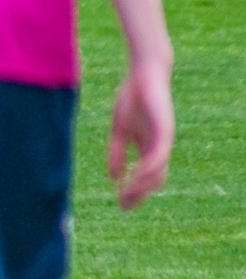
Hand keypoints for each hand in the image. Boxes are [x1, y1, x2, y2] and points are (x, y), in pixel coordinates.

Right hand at [107, 60, 174, 209]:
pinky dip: (149, 168)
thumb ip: (117, 152)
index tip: (121, 204)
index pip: (145, 177)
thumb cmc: (132, 97)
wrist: (144, 73)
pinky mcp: (164, 131)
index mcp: (148, 147)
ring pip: (157, 172)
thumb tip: (114, 178)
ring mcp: (163, 141)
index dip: (134, 192)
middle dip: (139, 194)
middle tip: (123, 205)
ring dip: (142, 186)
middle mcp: (159, 148)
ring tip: (127, 194)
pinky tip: (137, 175)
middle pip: (154, 180)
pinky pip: (158, 155)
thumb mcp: (119, 129)